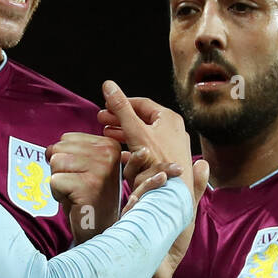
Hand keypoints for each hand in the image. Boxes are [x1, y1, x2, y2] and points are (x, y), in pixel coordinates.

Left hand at [46, 133, 122, 241]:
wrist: (99, 229)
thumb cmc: (88, 197)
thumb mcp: (84, 166)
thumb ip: (69, 150)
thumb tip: (49, 150)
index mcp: (109, 144)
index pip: (66, 138)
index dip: (66, 159)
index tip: (82, 176)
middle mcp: (109, 153)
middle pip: (58, 148)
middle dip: (60, 170)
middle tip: (77, 186)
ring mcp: (101, 169)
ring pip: (55, 162)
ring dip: (59, 181)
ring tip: (76, 193)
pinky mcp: (89, 186)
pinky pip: (54, 180)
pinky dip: (58, 194)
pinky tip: (75, 202)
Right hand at [98, 81, 193, 196]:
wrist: (173, 194)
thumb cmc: (157, 161)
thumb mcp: (135, 131)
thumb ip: (121, 108)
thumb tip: (108, 84)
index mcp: (169, 118)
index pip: (142, 103)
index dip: (121, 103)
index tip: (105, 106)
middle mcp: (174, 130)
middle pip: (142, 119)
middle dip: (120, 119)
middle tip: (102, 120)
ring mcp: (173, 146)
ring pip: (144, 135)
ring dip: (125, 134)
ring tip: (108, 135)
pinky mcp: (170, 161)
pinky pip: (148, 149)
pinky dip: (132, 148)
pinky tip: (121, 154)